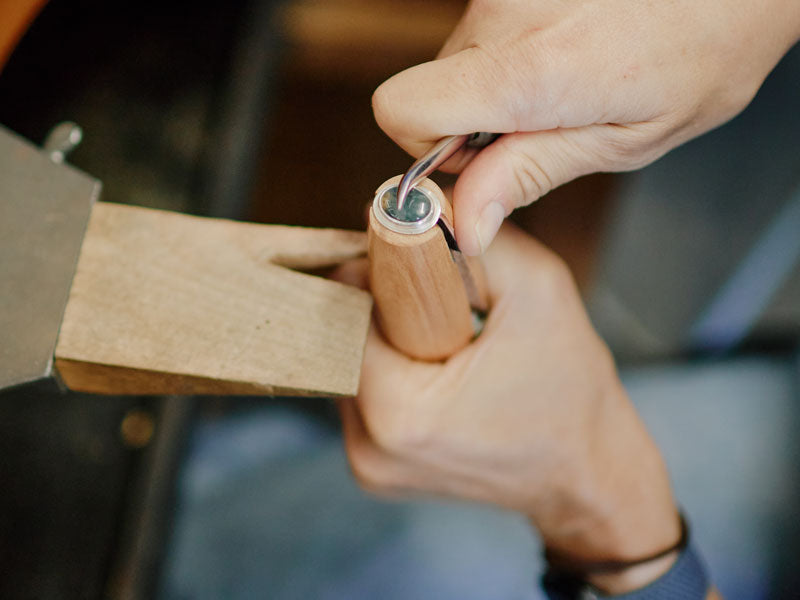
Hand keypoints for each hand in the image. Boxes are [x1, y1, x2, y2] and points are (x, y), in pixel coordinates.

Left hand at [336, 225, 680, 592]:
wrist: (588, 475)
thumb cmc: (571, 392)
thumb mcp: (537, 290)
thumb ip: (473, 237)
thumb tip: (416, 209)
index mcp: (400, 412)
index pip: (347, 312)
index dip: (375, 273)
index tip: (411, 260)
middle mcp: (370, 448)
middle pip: (342, 341)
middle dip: (383, 306)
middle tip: (437, 297)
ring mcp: (368, 466)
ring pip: (350, 367)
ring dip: (386, 339)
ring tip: (444, 339)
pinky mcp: (374, 470)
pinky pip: (363, 397)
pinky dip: (390, 371)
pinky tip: (435, 367)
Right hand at [373, 0, 799, 255]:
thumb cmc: (704, 51)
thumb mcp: (623, 140)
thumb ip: (530, 174)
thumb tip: (465, 223)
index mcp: (529, 69)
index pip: (402, 109)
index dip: (426, 150)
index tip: (477, 163)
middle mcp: (504, 14)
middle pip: (432, 90)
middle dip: (475, 121)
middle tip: (549, 121)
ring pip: (460, 60)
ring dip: (501, 83)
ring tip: (570, 80)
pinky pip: (488, 28)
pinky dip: (517, 50)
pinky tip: (571, 48)